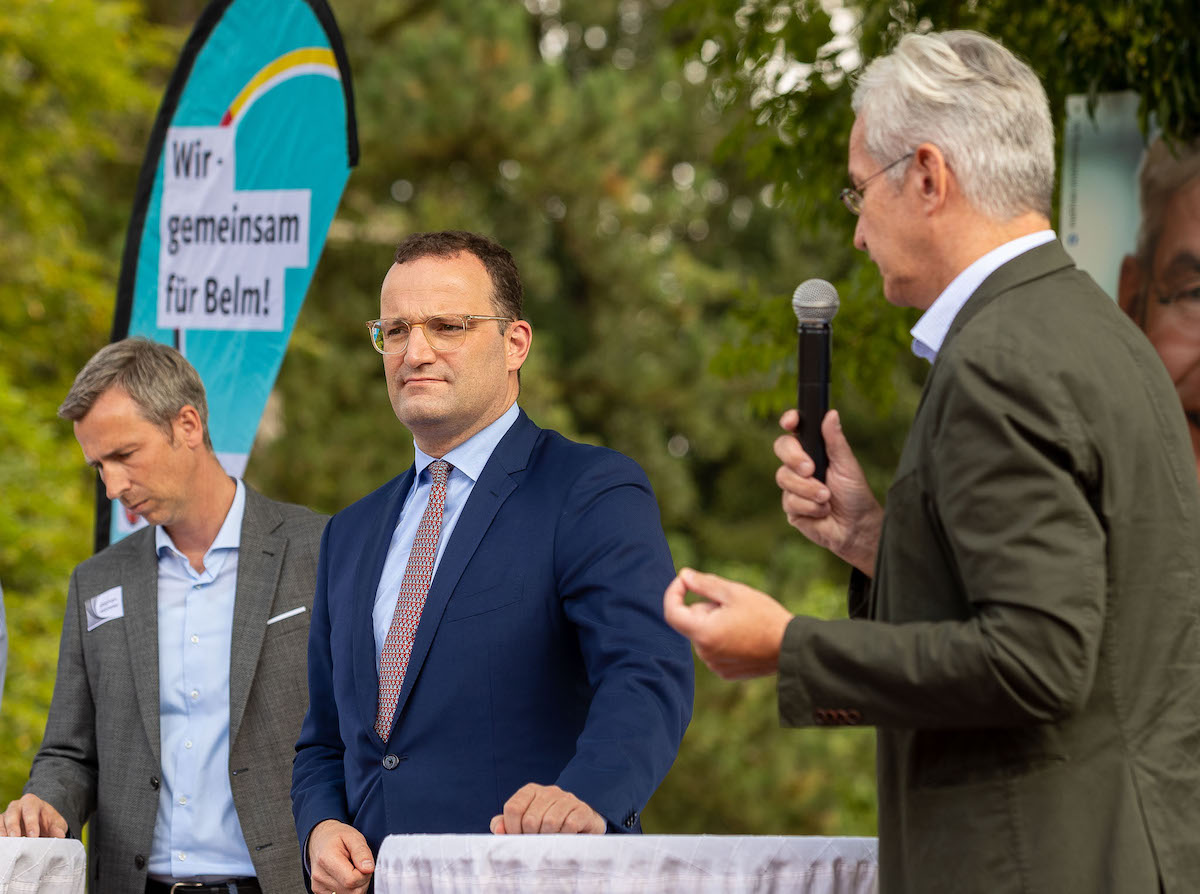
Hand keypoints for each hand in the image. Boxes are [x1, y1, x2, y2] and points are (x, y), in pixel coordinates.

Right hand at [0, 794, 67, 838]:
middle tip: (15, 838)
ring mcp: (6, 815)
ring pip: (1, 821)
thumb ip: (57, 828)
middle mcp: (16, 806)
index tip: (33, 836)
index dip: (31, 823)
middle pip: (12, 814)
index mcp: (31, 802)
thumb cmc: (47, 821)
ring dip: (3, 832)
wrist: (39, 821)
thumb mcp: (55, 823)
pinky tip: (2, 844)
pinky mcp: (0, 824)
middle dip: (13, 827)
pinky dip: (0, 835)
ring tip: (6, 844)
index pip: (30, 811)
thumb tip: (60, 835)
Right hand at [308, 819, 373, 893]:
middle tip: (359, 865)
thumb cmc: (337, 837)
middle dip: (362, 880)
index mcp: (327, 859)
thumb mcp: (353, 836)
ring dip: (356, 885)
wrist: (320, 839)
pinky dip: (348, 889)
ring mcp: (318, 886)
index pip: (352, 880)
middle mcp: (320, 875)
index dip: (364, 874)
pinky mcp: (319, 892)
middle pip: (352, 891)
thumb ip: (362, 852)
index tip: (363, 863)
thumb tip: (368, 869)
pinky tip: (345, 876)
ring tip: (351, 869)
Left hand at [490, 783, 604, 834]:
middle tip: (536, 844)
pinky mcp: (583, 810)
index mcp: (531, 791)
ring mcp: (568, 798)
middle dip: (531, 837)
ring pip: (550, 822)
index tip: (518, 839)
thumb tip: (498, 830)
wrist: (581, 830)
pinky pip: (569, 826)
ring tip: (550, 842)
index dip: (512, 829)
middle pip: (530, 819)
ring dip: (548, 839)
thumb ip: (504, 826)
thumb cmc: (545, 829)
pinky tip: (564, 838)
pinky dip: (564, 837)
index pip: (513, 808)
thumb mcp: (522, 826)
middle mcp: (549, 791)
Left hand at [663, 568, 792, 678]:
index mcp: (703, 633)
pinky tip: (745, 636)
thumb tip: (683, 575)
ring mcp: (715, 665)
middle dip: (706, 608)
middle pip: (692, 621)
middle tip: (732, 604)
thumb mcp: (733, 592)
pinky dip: (723, 639)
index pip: (672, 612)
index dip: (674, 592)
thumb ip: (704, 584)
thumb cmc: (764, 616)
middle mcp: (704, 653)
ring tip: (743, 621)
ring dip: (715, 623)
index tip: (685, 581)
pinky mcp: (725, 672)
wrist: (792, 647)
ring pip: (704, 634)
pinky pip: (714, 649)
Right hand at [775, 409, 882, 574]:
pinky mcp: (790, 506)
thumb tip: (831, 414)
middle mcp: (800, 466)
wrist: (855, 527)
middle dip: (794, 458)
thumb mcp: (847, 465)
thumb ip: (836, 441)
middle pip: (781, 448)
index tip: (790, 422)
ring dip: (808, 489)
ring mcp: (793, 486)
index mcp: (814, 450)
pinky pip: (790, 501)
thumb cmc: (854, 494)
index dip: (789, 421)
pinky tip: (821, 511)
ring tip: (826, 497)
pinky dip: (809, 506)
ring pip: (784, 477)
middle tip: (811, 469)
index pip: (795, 430)